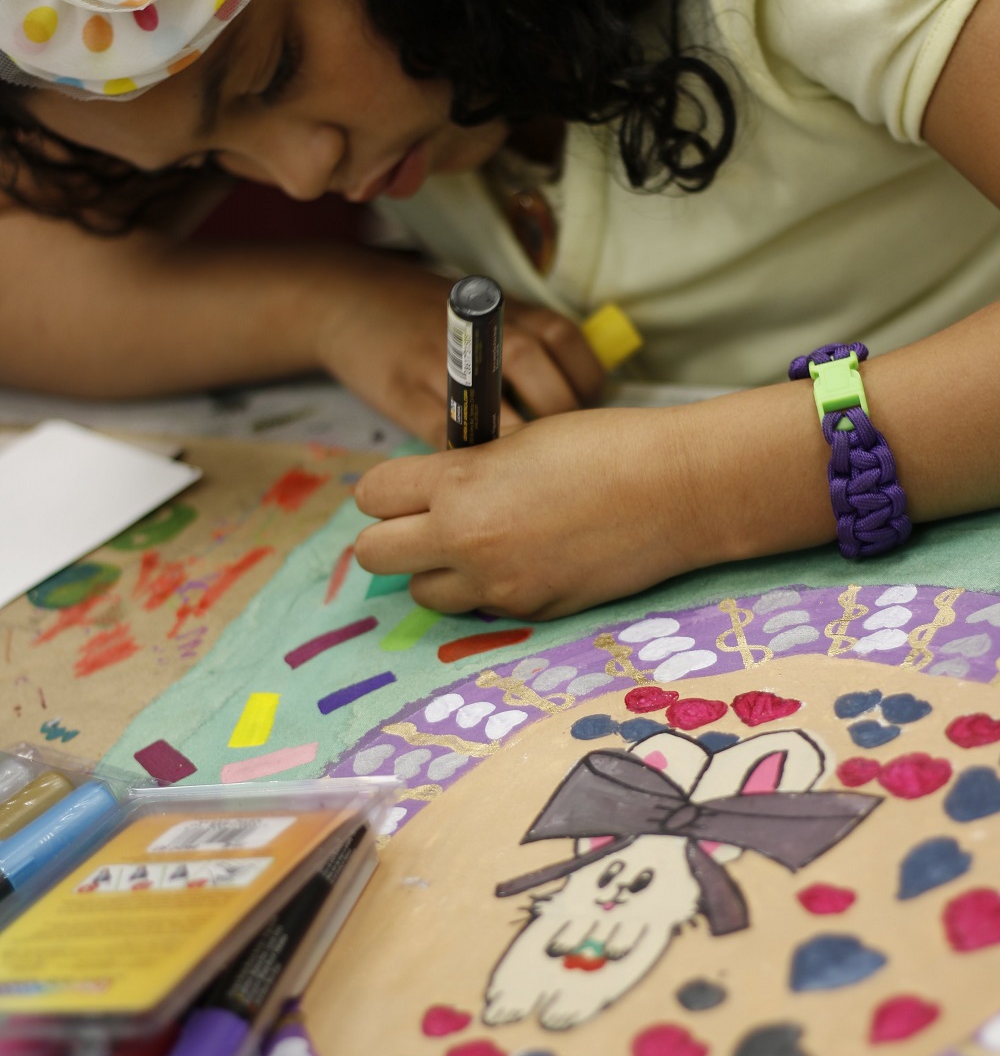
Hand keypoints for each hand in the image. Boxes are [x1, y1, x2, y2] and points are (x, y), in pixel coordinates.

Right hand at [314, 257, 603, 445]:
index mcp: (510, 311)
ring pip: (505, 421)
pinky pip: (449, 441)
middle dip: (560, 433)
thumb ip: (530, 345)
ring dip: (520, 455)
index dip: (585, 388)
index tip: (583, 414)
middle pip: (549, 389)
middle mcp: (484, 335)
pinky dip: (469, 465)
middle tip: (557, 458)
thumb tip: (580, 404)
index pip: (571, 347)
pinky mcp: (406, 395)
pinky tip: (477, 479)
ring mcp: (444, 366)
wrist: (346, 298)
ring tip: (521, 473)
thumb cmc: (427, 313)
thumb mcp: (483, 311)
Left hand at [354, 408, 708, 618]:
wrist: (677, 491)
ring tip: (476, 545)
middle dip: (392, 537)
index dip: (387, 489)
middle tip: (425, 522)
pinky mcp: (531, 612)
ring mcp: (499, 586)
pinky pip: (480, 609)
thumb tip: (432, 490)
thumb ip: (465, 470)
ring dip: (436, 571)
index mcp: (459, 486)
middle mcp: (467, 543)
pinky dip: (487, 589)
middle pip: (374, 555)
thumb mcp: (517, 442)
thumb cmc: (604, 446)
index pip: (371, 496)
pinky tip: (524, 560)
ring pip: (423, 594)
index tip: (408, 486)